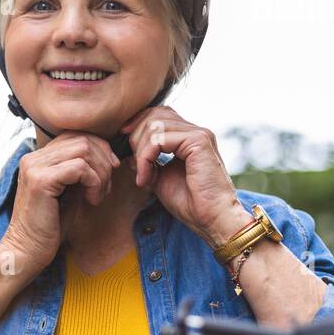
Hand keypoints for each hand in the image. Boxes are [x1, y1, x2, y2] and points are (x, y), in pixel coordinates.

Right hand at [1, 130, 121, 272]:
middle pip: (82, 139)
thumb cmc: (49, 226)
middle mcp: (33, 157)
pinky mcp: (41, 181)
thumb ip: (80, 172)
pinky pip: (80, 168)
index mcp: (37, 158)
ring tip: (97, 196)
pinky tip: (91, 200)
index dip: (99, 148)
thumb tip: (107, 156)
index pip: (75, 135)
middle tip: (105, 188)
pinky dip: (94, 183)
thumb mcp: (69, 192)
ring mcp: (35, 167)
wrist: (27, 251)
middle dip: (104, 161)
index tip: (110, 170)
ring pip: (84, 150)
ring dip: (101, 174)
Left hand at [119, 106, 250, 248]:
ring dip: (140, 151)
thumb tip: (127, 152)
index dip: (137, 124)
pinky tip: (147, 176)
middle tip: (133, 165)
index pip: (158, 115)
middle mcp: (195, 132)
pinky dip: (146, 157)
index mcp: (189, 138)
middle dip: (135, 137)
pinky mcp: (198, 141)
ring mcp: (198, 134)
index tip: (122, 140)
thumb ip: (147, 162)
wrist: (211, 219)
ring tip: (142, 175)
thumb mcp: (160, 178)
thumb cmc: (190, 203)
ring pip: (154, 125)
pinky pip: (159, 139)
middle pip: (154, 115)